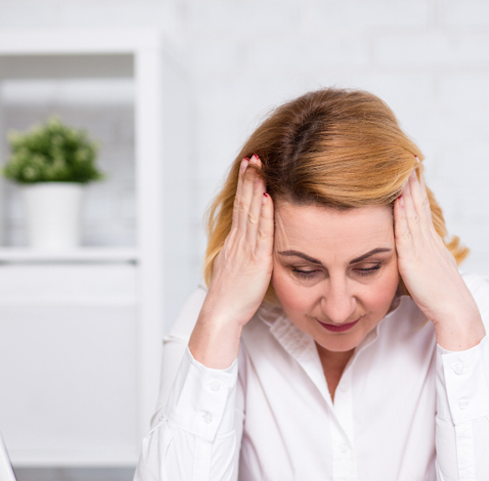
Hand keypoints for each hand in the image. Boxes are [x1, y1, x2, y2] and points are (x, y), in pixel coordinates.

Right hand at [189, 155, 273, 367]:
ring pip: (250, 213)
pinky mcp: (256, 261)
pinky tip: (267, 197)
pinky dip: (264, 214)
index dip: (244, 187)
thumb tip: (247, 246)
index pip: (240, 208)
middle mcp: (237, 242)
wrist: (221, 315)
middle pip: (243, 204)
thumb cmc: (231, 299)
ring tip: (258, 167)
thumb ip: (243, 255)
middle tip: (253, 156)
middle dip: (248, 179)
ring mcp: (245, 250)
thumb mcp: (235, 270)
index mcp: (234, 243)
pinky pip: (261, 233)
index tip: (249, 167)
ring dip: (255, 188)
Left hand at [393, 165, 484, 351]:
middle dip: (413, 180)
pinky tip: (398, 198)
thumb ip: (420, 260)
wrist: (455, 310)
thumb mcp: (430, 272)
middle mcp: (428, 240)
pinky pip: (406, 231)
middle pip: (418, 203)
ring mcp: (422, 248)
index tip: (411, 169)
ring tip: (401, 167)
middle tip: (408, 156)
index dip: (416, 189)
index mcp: (431, 242)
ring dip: (407, 189)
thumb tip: (412, 257)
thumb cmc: (442, 298)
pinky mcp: (414, 259)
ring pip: (413, 212)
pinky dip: (402, 213)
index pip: (421, 209)